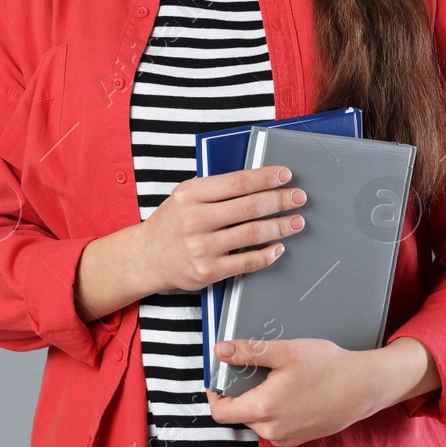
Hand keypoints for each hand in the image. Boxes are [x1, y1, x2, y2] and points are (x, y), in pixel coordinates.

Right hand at [135, 165, 307, 294]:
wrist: (147, 258)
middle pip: (249, 206)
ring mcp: (201, 247)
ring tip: (296, 221)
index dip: (265, 177)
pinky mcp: (208, 271)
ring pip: (252, 233)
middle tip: (299, 197)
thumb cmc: (172, 223)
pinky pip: (246, 262)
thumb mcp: (184, 196)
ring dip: (280, 227)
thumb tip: (257, 180)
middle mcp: (195, 219)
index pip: (237, 182)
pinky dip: (267, 254)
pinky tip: (279, 248)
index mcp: (190, 194)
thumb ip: (214, 188)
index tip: (285, 175)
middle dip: (280, 200)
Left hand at [205, 338, 383, 446]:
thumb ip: (249, 351)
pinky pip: (274, 426)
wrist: (363, 386)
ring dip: (259, 402)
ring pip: (257, 420)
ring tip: (279, 380)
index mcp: (263, 408)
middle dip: (241, 393)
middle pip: (239, 414)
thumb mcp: (285, 352)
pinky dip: (275, 411)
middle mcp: (272, 430)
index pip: (220, 412)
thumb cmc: (328, 367)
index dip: (215, 394)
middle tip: (256, 370)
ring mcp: (286, 438)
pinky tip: (292, 392)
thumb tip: (220, 350)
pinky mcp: (298, 439)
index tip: (219, 378)